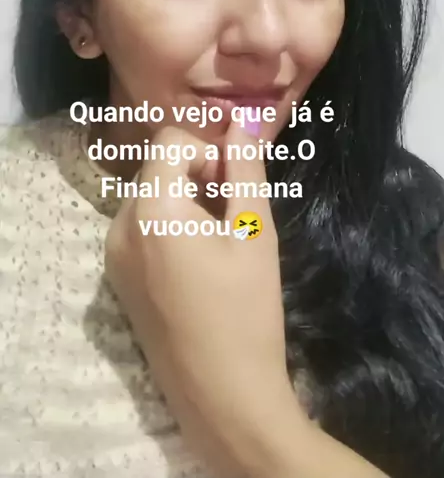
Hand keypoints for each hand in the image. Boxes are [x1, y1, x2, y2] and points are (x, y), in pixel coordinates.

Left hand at [104, 119, 298, 475]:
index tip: (234, 186)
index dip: (208, 151)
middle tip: (233, 212)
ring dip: (184, 201)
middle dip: (197, 175)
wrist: (223, 394)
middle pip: (157, 168)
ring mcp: (113, 255)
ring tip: (219, 240)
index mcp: (151, 207)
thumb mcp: (255, 231)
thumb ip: (245, 169)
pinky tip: (198, 263)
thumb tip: (241, 123)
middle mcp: (120, 225)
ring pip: (149, 197)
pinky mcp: (117, 280)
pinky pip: (139, 229)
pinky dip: (168, 227)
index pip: (171, 140)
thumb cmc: (246, 309)